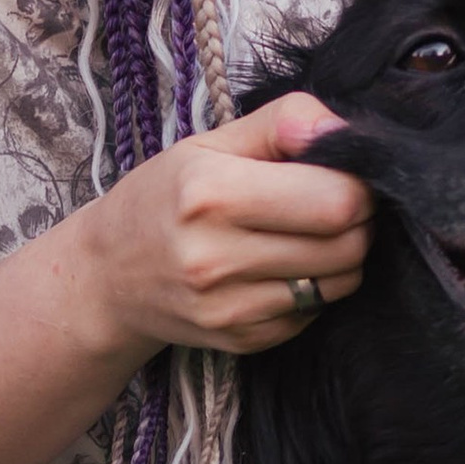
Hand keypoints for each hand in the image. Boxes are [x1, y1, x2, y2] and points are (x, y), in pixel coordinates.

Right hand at [77, 94, 372, 357]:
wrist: (106, 279)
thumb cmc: (163, 200)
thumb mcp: (208, 145)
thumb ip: (280, 122)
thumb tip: (342, 129)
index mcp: (211, 193)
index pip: (335, 200)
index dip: (358, 184)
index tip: (345, 174)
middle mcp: (216, 257)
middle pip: (346, 244)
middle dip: (358, 221)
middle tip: (334, 204)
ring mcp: (229, 307)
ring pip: (340, 283)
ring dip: (342, 256)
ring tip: (309, 235)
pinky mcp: (241, 341)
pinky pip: (314, 313)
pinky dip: (313, 289)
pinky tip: (280, 269)